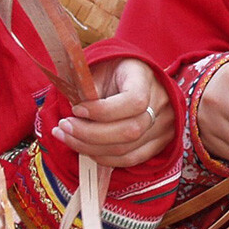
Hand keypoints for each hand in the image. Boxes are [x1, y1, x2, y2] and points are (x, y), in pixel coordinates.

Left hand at [51, 58, 173, 167]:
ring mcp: (164, 126)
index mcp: (146, 78)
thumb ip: (89, 87)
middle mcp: (161, 104)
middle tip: (64, 127)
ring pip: (127, 150)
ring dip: (91, 148)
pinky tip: (85, 148)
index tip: (76, 108)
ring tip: (67, 136)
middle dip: (89, 134)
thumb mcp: (99, 68)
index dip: (102, 111)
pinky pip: (130, 160)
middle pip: (130, 131)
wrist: (132, 76)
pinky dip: (104, 157)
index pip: (134, 102)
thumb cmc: (112, 70)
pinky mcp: (159, 144)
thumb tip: (76, 111)